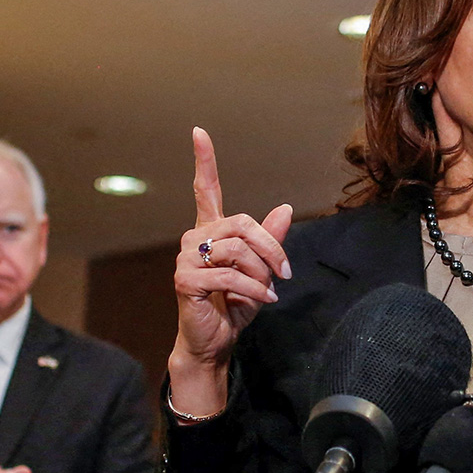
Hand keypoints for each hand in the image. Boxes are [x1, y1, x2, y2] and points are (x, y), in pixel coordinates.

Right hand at [168, 127, 292, 414]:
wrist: (215, 341)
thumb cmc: (235, 305)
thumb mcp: (261, 271)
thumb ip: (270, 241)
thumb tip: (286, 209)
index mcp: (211, 232)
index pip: (205, 190)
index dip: (203, 161)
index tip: (198, 132)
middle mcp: (195, 239)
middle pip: (241, 224)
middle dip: (270, 248)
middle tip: (285, 273)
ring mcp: (187, 259)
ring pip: (237, 250)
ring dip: (261, 273)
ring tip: (268, 291)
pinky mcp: (186, 281)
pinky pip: (230, 276)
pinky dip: (254, 290)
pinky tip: (262, 300)